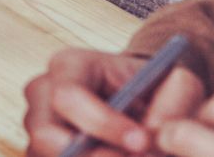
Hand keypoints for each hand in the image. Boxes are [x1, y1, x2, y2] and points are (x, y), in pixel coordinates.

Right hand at [25, 48, 208, 155]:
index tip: (142, 141)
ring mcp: (37, 127)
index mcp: (67, 66)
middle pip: (45, 136)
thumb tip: (155, 134)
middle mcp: (42, 95)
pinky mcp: (42, 152)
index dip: (102, 123)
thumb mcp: (175, 83)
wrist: (139, 99)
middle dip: (94, 156)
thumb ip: (176, 101)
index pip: (68, 96)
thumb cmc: (152, 86)